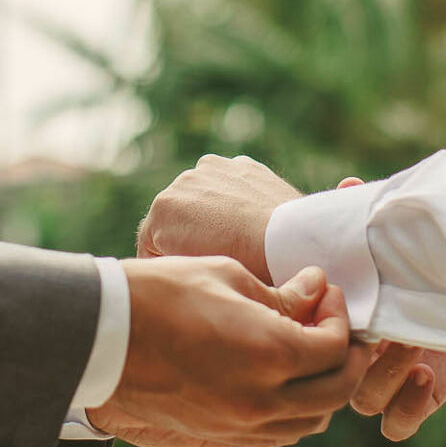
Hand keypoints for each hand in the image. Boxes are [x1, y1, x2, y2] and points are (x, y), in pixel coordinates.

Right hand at [88, 257, 368, 446]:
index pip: (335, 347)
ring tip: (308, 350)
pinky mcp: (221, 434)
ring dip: (323, 388)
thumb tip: (315, 289)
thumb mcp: (227, 277)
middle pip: (336, 391)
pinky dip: (294, 409)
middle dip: (347, 357)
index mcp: (268, 353)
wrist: (103, 336)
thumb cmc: (161, 293)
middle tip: (336, 325)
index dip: (340, 317)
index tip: (324, 293)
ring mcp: (241, 423)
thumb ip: (281, 293)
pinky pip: (278, 432)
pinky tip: (280, 376)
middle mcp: (262, 398)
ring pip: (311, 420)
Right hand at [137, 155, 303, 282]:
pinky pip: (231, 189)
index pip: (152, 246)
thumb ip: (180, 268)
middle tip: (217, 267)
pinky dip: (237, 203)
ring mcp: (212, 168)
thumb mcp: (200, 279)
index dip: (173, 267)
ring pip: (203, 201)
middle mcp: (181, 181)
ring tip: (238, 246)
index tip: (193, 281)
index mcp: (162, 210)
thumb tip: (179, 269)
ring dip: (213, 217)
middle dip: (190, 239)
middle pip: (177, 220)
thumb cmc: (244, 273)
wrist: (292, 244)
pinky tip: (253, 227)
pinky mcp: (242, 164)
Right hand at [319, 177, 445, 441]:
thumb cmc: (436, 258)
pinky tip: (426, 377)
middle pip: (332, 372)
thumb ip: (373, 216)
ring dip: (386, 376)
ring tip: (415, 351)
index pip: (313, 331)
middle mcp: (361, 350)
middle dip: (357, 355)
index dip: (323, 325)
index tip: (350, 303)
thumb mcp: (403, 236)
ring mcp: (387, 379)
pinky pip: (394, 425)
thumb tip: (348, 186)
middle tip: (390, 333)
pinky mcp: (416, 400)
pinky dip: (406, 408)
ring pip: (362, 400)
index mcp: (348, 314)